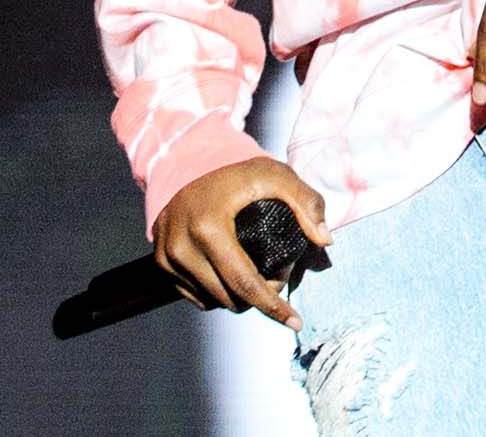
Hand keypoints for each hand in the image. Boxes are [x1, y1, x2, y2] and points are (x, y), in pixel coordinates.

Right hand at [153, 156, 331, 329]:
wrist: (192, 163)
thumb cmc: (239, 175)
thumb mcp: (277, 177)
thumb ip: (307, 202)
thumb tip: (324, 240)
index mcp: (208, 226)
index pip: (244, 282)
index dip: (273, 307)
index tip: (295, 322)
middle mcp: (181, 244)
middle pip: (230, 297)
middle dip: (261, 299)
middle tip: (278, 276)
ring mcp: (167, 255)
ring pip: (212, 301)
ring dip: (238, 299)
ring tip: (256, 276)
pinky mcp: (161, 262)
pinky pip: (195, 296)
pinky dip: (217, 295)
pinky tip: (232, 279)